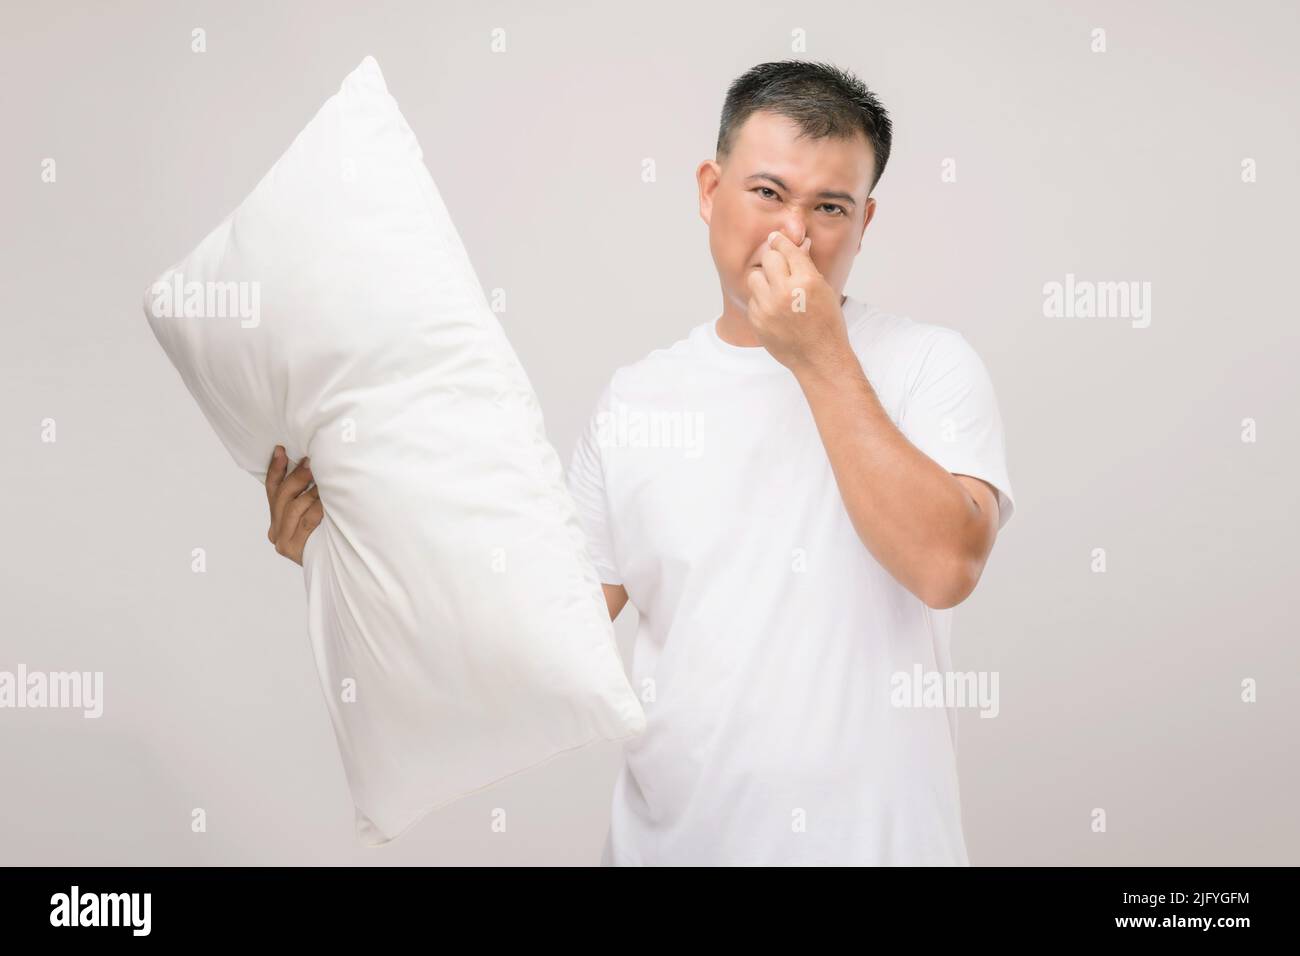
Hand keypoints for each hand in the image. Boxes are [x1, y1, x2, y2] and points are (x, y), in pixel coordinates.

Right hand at [264, 445, 322, 565]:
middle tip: (311, 463)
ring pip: (293, 506)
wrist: (342, 568)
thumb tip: (312, 464)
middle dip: (297, 477)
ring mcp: (282, 540)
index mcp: (278, 519)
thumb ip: (309, 494)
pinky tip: (328, 504)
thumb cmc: (333, 536)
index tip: (281, 450)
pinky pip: (306, 520)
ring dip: (311, 493)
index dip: (276, 468)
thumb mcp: (318, 510)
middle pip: (282, 495)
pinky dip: (318, 509)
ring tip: (325, 485)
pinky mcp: (291, 548)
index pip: (273, 489)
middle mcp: (276, 530)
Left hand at [744, 231, 851, 374]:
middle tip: (780, 267)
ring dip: (764, 280)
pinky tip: (775, 310)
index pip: (787, 249)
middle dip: (774, 260)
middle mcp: (785, 292)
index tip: (775, 237)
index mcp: (806, 281)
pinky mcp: (757, 321)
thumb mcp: (824, 290)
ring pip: (755, 277)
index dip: (780, 241)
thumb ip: (806, 266)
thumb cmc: (826, 324)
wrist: (819, 358)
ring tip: (776, 290)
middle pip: (768, 258)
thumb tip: (798, 244)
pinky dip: (761, 301)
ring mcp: (768, 308)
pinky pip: (752, 299)